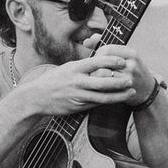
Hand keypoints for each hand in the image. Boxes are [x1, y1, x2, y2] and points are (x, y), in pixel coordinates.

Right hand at [23, 47, 153, 113]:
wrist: (36, 97)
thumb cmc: (53, 80)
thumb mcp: (66, 68)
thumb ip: (83, 66)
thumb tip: (101, 61)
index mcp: (74, 68)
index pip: (96, 62)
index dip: (111, 61)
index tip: (123, 61)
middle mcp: (77, 82)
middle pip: (103, 82)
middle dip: (119, 81)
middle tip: (131, 79)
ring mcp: (77, 95)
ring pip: (102, 96)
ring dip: (119, 95)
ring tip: (131, 92)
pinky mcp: (77, 106)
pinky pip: (96, 104)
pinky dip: (108, 101)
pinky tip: (117, 99)